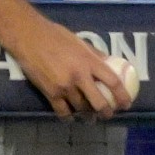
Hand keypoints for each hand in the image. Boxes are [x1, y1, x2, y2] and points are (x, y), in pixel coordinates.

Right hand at [10, 17, 134, 116]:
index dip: (123, 96)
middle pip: (99, 102)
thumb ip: (94, 55)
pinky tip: (70, 118)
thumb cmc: (54, 35)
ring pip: (81, 108)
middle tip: (107, 115)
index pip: (113, 82)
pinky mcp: (49, 92)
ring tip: (89, 118)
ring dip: (87, 116)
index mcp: (89, 62)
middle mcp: (79, 77)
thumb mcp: (80, 41)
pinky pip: (62, 111)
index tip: (126, 104)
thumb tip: (110, 63)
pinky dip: (68, 117)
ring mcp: (64, 86)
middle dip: (106, 112)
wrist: (27, 37)